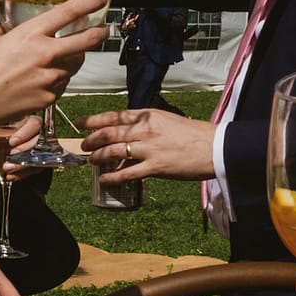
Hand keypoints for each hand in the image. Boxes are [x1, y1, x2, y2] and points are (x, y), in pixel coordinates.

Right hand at [0, 0, 105, 132]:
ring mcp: (48, 78)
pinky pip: (60, 85)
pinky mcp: (47, 98)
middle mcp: (44, 55)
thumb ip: (4, 31)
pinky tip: (42, 80)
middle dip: (99, 33)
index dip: (88, 3)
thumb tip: (8, 30)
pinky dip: (56, 80)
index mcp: (30, 35)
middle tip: (103, 30)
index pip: (68, 13)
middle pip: (86, 41)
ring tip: (61, 58)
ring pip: (74, 65)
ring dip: (72, 60)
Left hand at [0, 114, 43, 181]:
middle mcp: (39, 134)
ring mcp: (43, 149)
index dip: (24, 133)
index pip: (34, 124)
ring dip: (22, 165)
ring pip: (38, 157)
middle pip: (38, 142)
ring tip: (9, 169)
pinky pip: (36, 169)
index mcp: (30, 122)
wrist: (12, 145)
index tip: (12, 142)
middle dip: (23, 150)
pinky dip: (23, 174)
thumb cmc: (7, 135)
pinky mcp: (42, 162)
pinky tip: (13, 176)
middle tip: (10, 157)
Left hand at [82, 107, 214, 181]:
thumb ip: (147, 124)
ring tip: (92, 161)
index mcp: (149, 115)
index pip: (115, 116)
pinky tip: (104, 180)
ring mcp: (149, 149)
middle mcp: (146, 130)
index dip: (94, 120)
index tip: (80, 123)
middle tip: (84, 145)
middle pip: (109, 133)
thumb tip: (128, 130)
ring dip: (99, 157)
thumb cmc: (194, 134)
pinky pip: (127, 173)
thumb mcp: (167, 120)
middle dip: (92, 140)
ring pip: (114, 152)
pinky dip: (112, 177)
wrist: (215, 147)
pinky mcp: (155, 167)